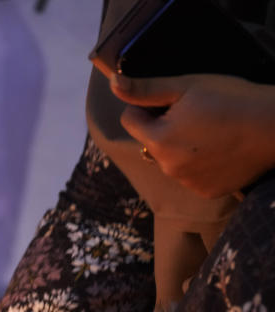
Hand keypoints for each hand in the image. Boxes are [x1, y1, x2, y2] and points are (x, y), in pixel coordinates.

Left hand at [111, 73, 274, 197]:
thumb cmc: (232, 99)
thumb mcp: (187, 86)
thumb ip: (146, 89)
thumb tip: (113, 85)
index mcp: (158, 140)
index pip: (130, 120)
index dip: (147, 106)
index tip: (172, 101)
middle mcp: (167, 167)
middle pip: (150, 142)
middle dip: (163, 128)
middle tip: (196, 115)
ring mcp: (186, 182)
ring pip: (169, 160)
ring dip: (180, 148)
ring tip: (211, 133)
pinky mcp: (205, 191)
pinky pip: (190, 176)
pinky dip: (198, 164)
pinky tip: (219, 151)